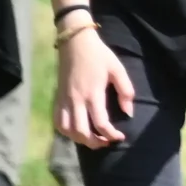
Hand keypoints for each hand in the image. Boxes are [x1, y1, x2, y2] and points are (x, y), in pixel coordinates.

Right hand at [55, 27, 134, 148]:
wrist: (75, 42)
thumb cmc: (99, 55)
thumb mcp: (117, 69)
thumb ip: (125, 91)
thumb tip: (128, 112)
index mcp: (92, 94)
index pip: (100, 123)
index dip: (111, 134)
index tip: (120, 137)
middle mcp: (76, 100)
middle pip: (80, 131)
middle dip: (94, 142)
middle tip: (106, 142)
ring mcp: (64, 100)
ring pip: (66, 129)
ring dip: (78, 139)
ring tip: (92, 139)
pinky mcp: (57, 98)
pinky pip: (57, 121)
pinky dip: (65, 131)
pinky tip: (76, 131)